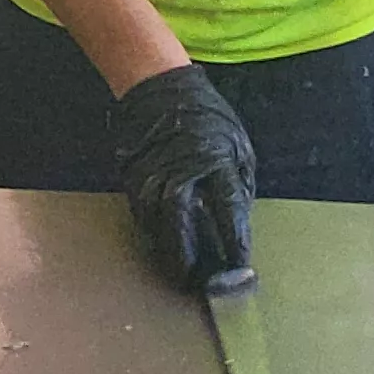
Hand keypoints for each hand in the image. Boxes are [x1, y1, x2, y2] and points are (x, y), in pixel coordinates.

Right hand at [112, 66, 254, 290]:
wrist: (158, 90)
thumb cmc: (207, 119)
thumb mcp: (236, 145)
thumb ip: (238, 183)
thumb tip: (238, 222)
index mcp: (215, 161)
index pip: (227, 209)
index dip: (234, 241)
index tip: (240, 266)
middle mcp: (180, 172)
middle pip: (181, 223)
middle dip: (189, 256)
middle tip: (197, 282)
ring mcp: (151, 176)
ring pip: (157, 224)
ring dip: (168, 253)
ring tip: (179, 275)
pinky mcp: (133, 180)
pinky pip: (143, 216)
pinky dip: (154, 236)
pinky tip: (163, 249)